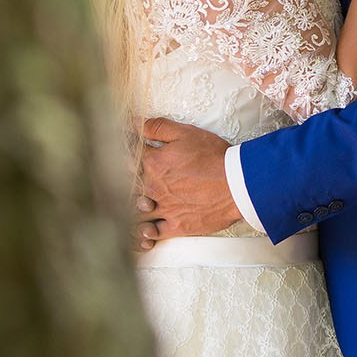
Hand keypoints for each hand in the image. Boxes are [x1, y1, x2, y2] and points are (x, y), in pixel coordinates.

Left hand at [135, 117, 237, 247]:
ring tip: (131, 204)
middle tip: (119, 180)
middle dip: (122, 182)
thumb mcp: (186, 133)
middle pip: (125, 186)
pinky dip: (144, 232)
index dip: (124, 154)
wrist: (237, 184)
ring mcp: (163, 208)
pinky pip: (152, 233)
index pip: (126, 157)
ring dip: (131, 208)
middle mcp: (152, 188)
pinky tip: (142, 228)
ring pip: (135, 212)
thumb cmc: (214, 157)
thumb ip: (157, 127)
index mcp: (152, 163)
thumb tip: (134, 123)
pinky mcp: (175, 225)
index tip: (123, 153)